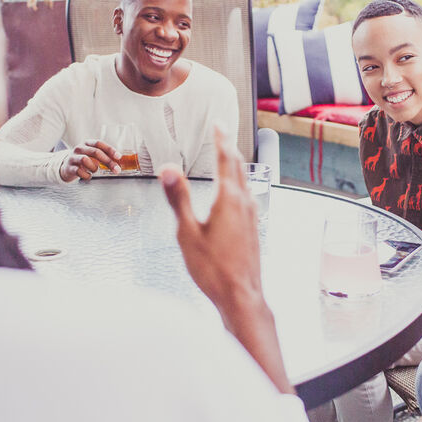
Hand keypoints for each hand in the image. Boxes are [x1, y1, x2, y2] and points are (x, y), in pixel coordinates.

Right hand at [59, 140, 121, 181]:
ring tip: (94, 170)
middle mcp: (79, 148)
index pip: (99, 143)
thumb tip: (119, 161)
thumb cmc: (84, 160)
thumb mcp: (93, 155)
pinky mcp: (69, 168)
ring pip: (85, 160)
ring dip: (94, 168)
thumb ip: (105, 156)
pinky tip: (88, 175)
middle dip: (108, 161)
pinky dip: (87, 175)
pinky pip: (80, 172)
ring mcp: (73, 157)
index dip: (110, 149)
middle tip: (116, 169)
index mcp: (87, 143)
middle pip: (95, 152)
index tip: (118, 157)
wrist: (66, 167)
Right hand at [159, 127, 260, 312]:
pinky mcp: (253, 227)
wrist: (241, 296)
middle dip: (228, 148)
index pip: (225, 160)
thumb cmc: (213, 269)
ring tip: (227, 158)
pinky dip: (238, 183)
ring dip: (234, 165)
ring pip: (244, 181)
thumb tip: (169, 169)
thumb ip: (178, 199)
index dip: (220, 139)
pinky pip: (247, 195)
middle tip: (222, 134)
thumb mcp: (187, 233)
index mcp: (229, 200)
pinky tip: (235, 193)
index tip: (218, 125)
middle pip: (237, 167)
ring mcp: (252, 215)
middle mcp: (244, 203)